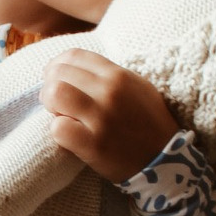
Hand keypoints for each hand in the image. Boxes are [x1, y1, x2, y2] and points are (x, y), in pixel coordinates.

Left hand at [40, 50, 177, 183]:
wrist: (165, 160)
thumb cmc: (147, 122)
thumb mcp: (136, 87)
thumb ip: (107, 74)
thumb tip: (71, 67)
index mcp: (118, 75)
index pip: (74, 56)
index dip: (57, 65)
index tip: (55, 77)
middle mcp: (109, 92)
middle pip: (59, 73)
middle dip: (50, 85)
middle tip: (55, 101)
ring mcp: (101, 118)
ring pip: (55, 94)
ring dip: (50, 105)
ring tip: (59, 114)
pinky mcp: (93, 145)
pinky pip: (58, 128)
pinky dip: (58, 131)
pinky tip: (68, 135)